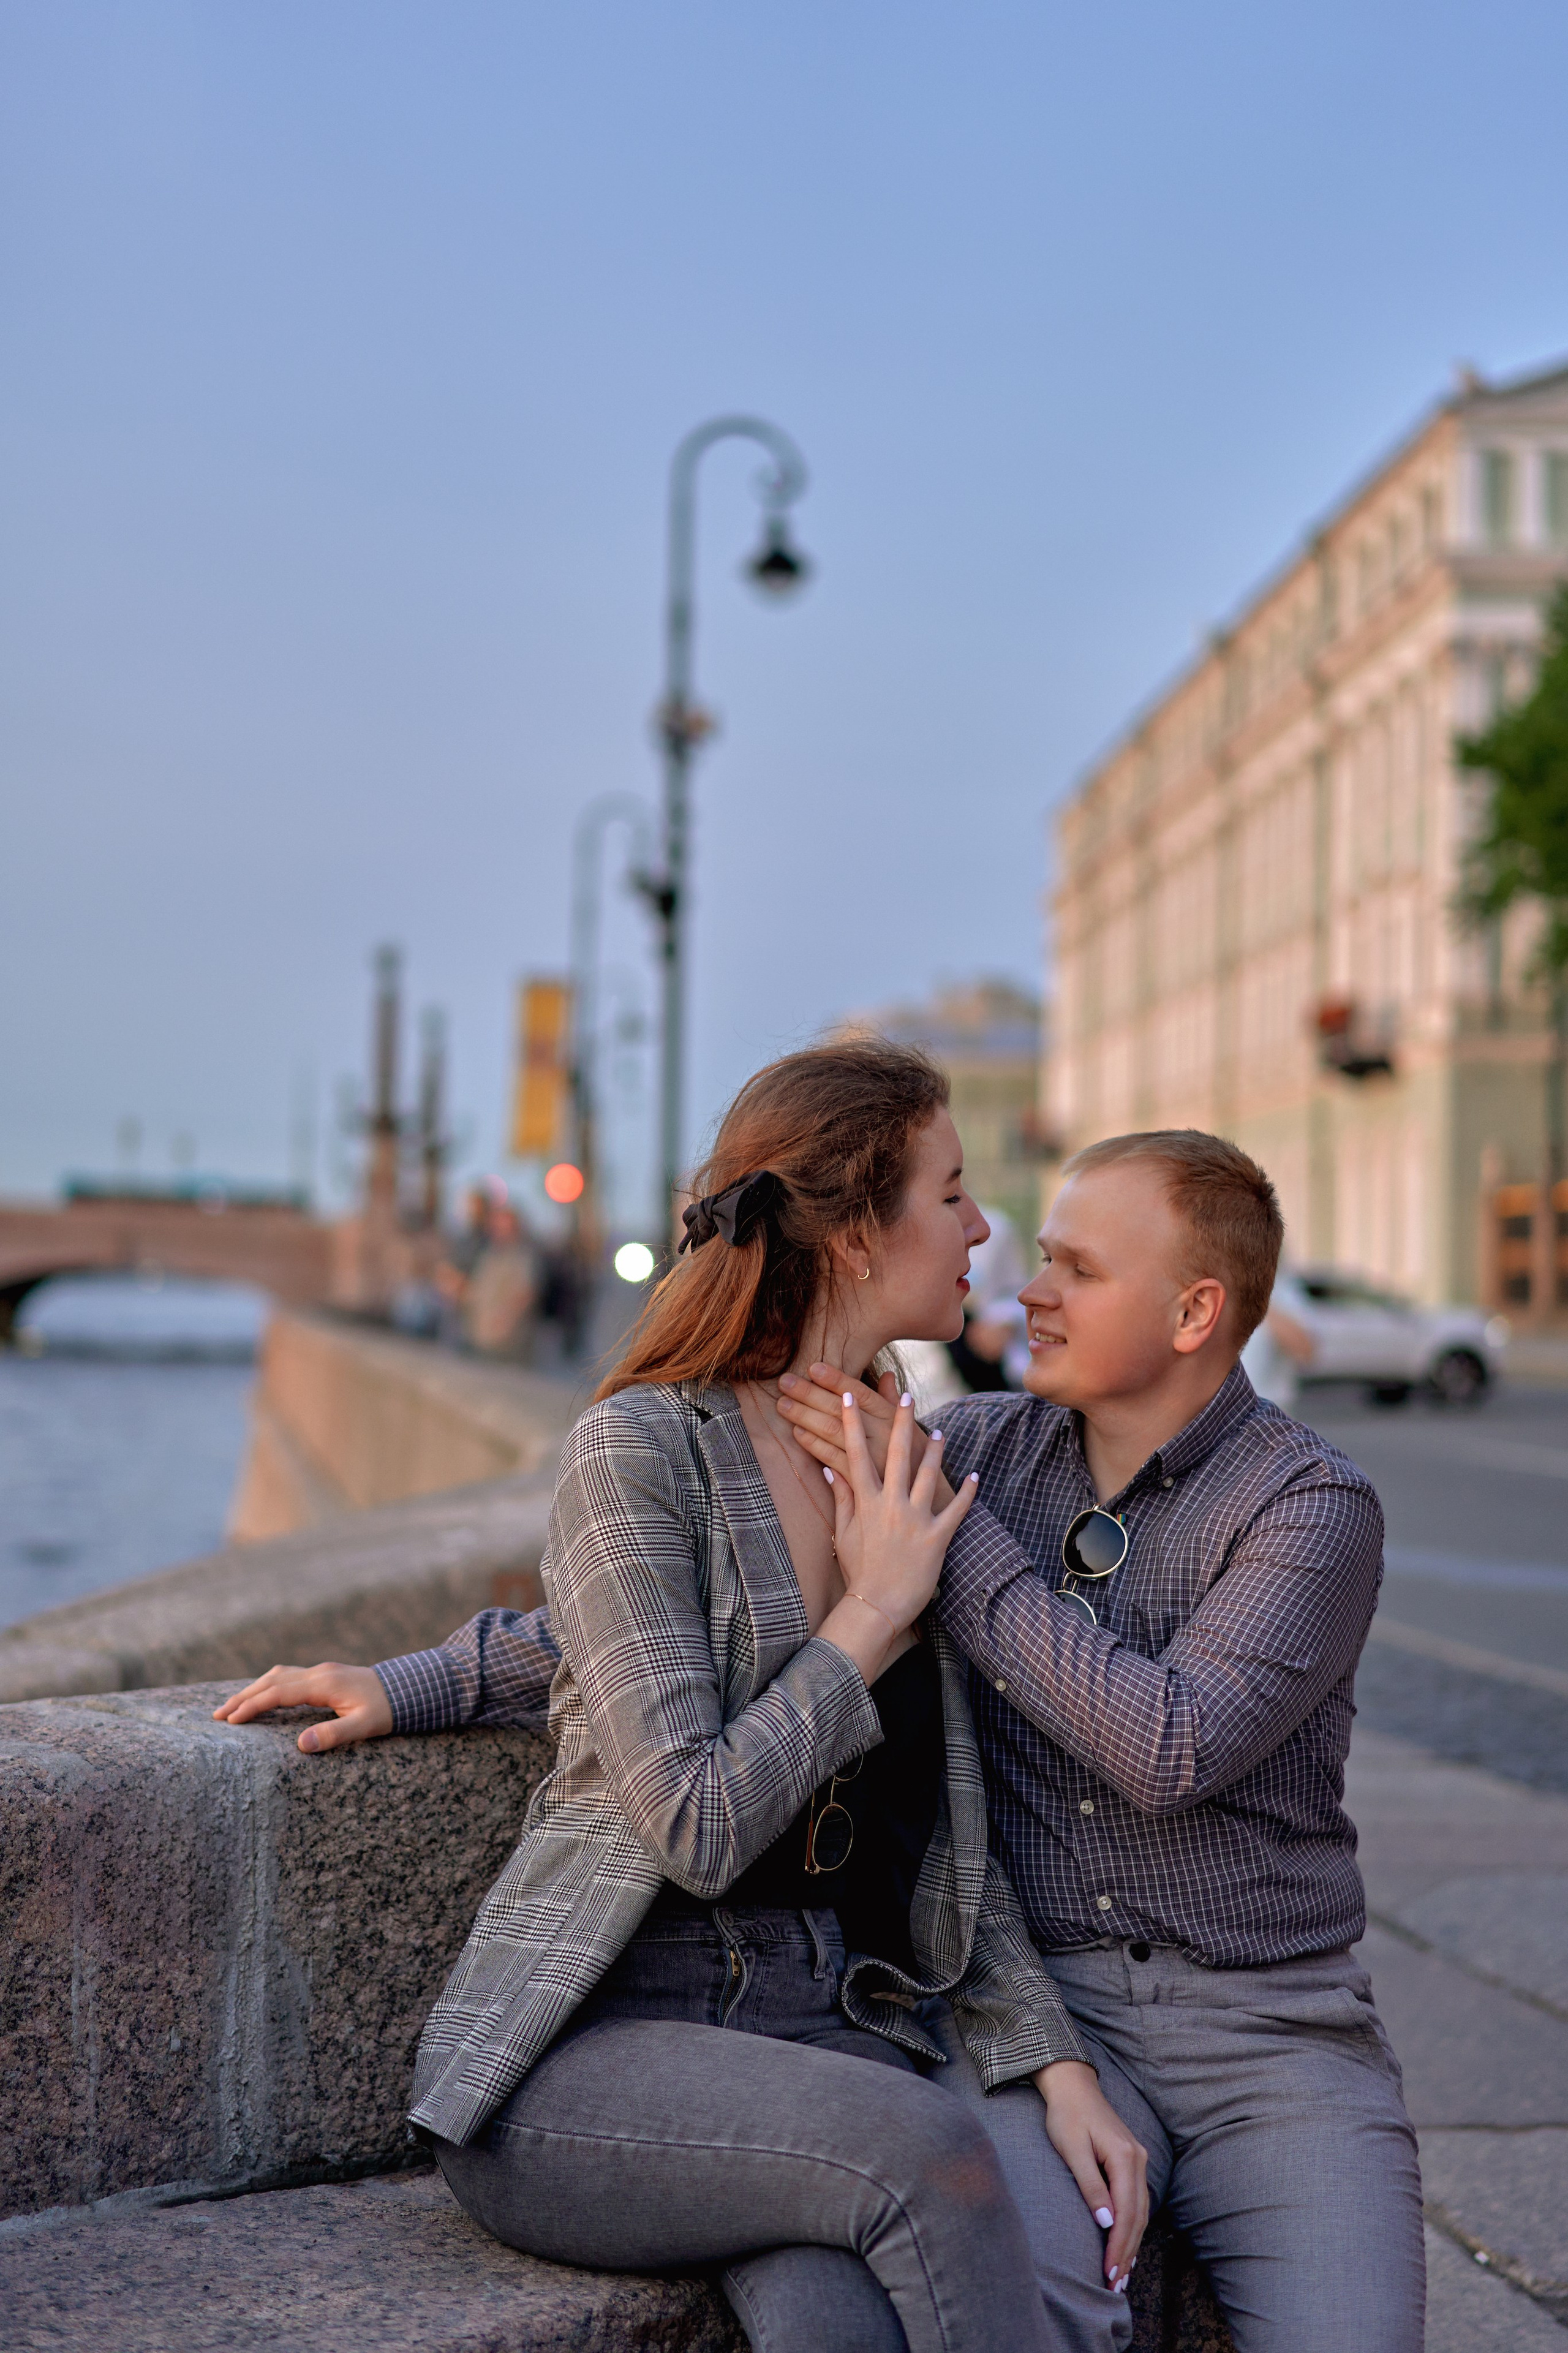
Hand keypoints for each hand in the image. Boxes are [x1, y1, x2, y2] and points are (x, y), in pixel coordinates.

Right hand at [212, 1663, 392, 1752]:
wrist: (410, 1688)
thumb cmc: (388, 1709)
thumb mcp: (365, 1726)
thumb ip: (334, 1735)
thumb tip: (300, 1745)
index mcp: (324, 1683)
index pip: (278, 1692)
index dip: (253, 1705)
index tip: (231, 1720)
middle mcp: (319, 1673)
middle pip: (272, 1681)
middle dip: (244, 1697)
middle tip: (217, 1715)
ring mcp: (322, 1672)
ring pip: (278, 1675)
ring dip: (254, 1689)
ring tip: (232, 1708)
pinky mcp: (325, 1675)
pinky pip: (289, 1677)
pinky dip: (269, 1686)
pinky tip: (262, 1697)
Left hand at [778, 1363, 935, 1486]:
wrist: (933, 1506)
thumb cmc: (920, 1463)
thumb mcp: (913, 1430)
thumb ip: (892, 1403)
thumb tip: (887, 1375)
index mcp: (894, 1419)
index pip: (860, 1393)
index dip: (836, 1379)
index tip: (813, 1367)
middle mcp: (884, 1436)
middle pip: (841, 1410)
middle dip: (811, 1394)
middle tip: (785, 1382)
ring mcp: (874, 1460)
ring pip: (834, 1432)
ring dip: (806, 1416)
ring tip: (784, 1404)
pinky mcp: (865, 1483)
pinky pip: (834, 1459)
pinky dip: (815, 1446)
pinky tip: (798, 1433)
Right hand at [827, 1391, 976, 1640]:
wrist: (876, 1606)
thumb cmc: (858, 1571)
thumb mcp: (844, 1533)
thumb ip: (841, 1498)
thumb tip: (831, 1468)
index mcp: (866, 1502)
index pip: (856, 1454)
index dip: (853, 1423)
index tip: (850, 1397)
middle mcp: (891, 1505)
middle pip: (897, 1454)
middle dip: (901, 1422)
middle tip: (906, 1395)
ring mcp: (916, 1520)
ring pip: (928, 1475)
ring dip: (936, 1451)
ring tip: (939, 1432)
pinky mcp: (937, 1537)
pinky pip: (957, 1509)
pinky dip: (968, 1492)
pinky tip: (976, 1475)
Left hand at [1033, 2059, 1148, 2291]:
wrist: (1072, 2085)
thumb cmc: (1067, 2115)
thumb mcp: (1072, 2148)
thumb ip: (1090, 2184)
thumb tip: (1106, 2221)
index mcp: (1125, 2156)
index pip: (1126, 2212)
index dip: (1118, 2246)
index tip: (1109, 2274)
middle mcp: (1138, 2160)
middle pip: (1137, 2216)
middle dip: (1127, 2253)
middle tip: (1115, 2286)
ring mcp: (1138, 2160)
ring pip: (1140, 2212)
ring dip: (1131, 2244)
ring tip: (1121, 2276)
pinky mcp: (1131, 2162)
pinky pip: (1136, 2202)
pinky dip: (1132, 2227)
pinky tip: (1125, 2245)